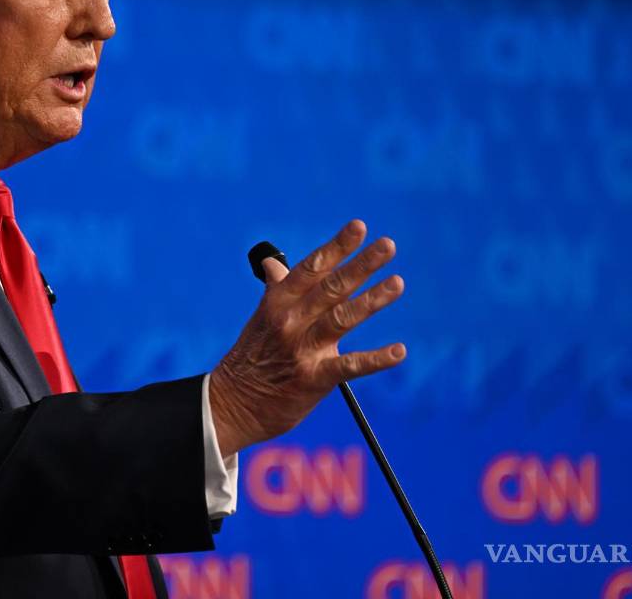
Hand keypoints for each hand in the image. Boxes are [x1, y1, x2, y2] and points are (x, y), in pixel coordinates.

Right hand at [209, 220, 406, 455]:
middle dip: (361, 264)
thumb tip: (273, 264)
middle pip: (331, 287)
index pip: (311, 267)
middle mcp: (290, 321)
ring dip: (371, 299)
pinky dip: (376, 359)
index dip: (336, 247)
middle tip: (388, 246)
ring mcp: (302, 349)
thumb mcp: (260, 319)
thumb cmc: (251, 358)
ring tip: (397, 283)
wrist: (232, 404)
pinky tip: (399, 352)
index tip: (358, 227)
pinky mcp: (313, 379)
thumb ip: (276, 290)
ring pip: (342, 318)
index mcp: (277, 302)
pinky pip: (350, 366)